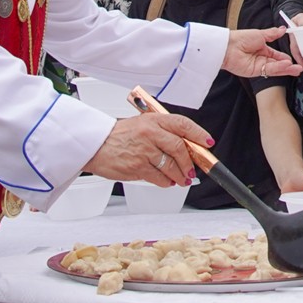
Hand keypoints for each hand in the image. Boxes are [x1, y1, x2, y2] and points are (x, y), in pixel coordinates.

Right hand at [84, 112, 210, 186]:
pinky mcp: (137, 167)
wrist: (94, 144)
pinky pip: (159, 178)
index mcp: (153, 120)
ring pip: (171, 166)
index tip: (207, 142)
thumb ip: (162, 132)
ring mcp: (144, 151)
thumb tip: (186, 146)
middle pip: (180, 148)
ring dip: (180, 175)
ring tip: (182, 179)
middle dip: (190, 162)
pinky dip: (166, 182)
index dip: (199, 134)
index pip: (183, 124)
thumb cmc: (118, 135)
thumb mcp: (142, 124)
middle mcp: (150, 134)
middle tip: (192, 169)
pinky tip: (167, 181)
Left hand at [222, 28, 301, 78]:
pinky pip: (269, 71)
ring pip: (276, 69)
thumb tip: (283, 29)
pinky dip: (279, 69)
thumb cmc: (242, 38)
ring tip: (298, 70)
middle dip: (289, 66)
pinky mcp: (255, 72)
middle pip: (278, 64)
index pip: (277, 55)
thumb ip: (273, 34)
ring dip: (287, 69)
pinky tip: (287, 66)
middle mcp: (262, 59)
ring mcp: (259, 66)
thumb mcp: (260, 34)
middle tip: (300, 68)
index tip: (294, 59)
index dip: (285, 57)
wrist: (229, 46)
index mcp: (263, 49)